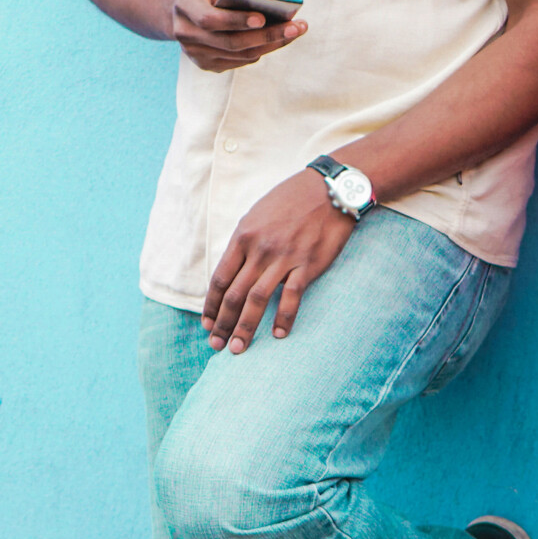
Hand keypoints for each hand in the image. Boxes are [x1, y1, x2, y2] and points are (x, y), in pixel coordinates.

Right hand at [170, 0, 305, 71]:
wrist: (189, 2)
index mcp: (185, 7)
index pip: (209, 20)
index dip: (235, 21)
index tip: (262, 17)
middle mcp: (186, 34)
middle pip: (230, 42)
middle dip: (266, 36)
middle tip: (295, 27)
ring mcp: (196, 52)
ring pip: (240, 55)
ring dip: (272, 44)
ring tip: (297, 29)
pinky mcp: (209, 64)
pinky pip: (243, 61)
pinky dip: (265, 49)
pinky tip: (283, 37)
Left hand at [200, 170, 356, 353]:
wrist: (330, 190)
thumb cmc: (293, 200)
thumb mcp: (258, 214)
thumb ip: (246, 243)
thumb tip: (235, 268)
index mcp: (243, 237)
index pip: (220, 279)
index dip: (211, 305)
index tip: (207, 324)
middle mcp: (259, 251)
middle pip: (234, 295)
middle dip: (222, 324)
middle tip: (216, 345)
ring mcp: (284, 259)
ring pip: (257, 300)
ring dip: (245, 327)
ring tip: (238, 348)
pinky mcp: (308, 265)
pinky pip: (291, 297)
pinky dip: (283, 318)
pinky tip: (278, 334)